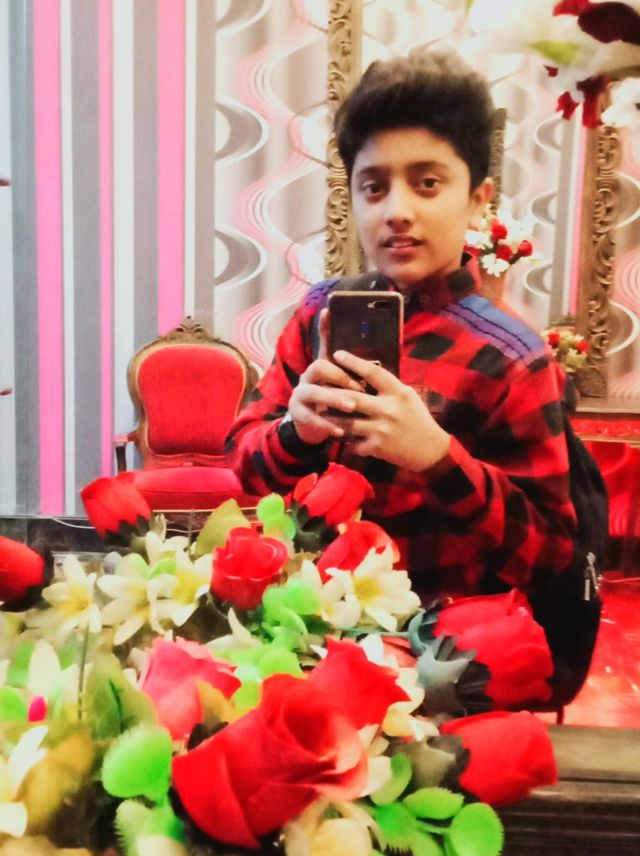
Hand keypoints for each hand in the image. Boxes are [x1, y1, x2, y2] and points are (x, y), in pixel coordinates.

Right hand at [287, 310, 364, 443]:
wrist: (316, 430)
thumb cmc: (337, 405)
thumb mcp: (347, 390)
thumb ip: (357, 376)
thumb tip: (378, 363)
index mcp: (324, 367)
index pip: (324, 343)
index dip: (325, 327)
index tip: (329, 311)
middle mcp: (308, 376)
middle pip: (319, 366)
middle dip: (339, 376)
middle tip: (358, 388)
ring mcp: (301, 393)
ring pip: (313, 391)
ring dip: (334, 398)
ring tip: (351, 406)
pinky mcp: (298, 413)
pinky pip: (310, 417)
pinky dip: (327, 424)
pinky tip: (340, 431)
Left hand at [330, 350, 450, 470]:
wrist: (429, 449)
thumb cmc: (417, 419)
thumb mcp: (407, 397)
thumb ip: (388, 387)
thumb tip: (365, 373)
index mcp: (397, 393)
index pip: (373, 372)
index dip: (354, 362)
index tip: (338, 354)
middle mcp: (388, 409)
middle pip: (352, 398)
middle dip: (332, 393)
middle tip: (319, 388)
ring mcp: (381, 429)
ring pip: (346, 422)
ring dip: (332, 419)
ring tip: (321, 414)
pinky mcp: (376, 447)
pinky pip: (353, 443)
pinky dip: (347, 441)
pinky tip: (342, 438)